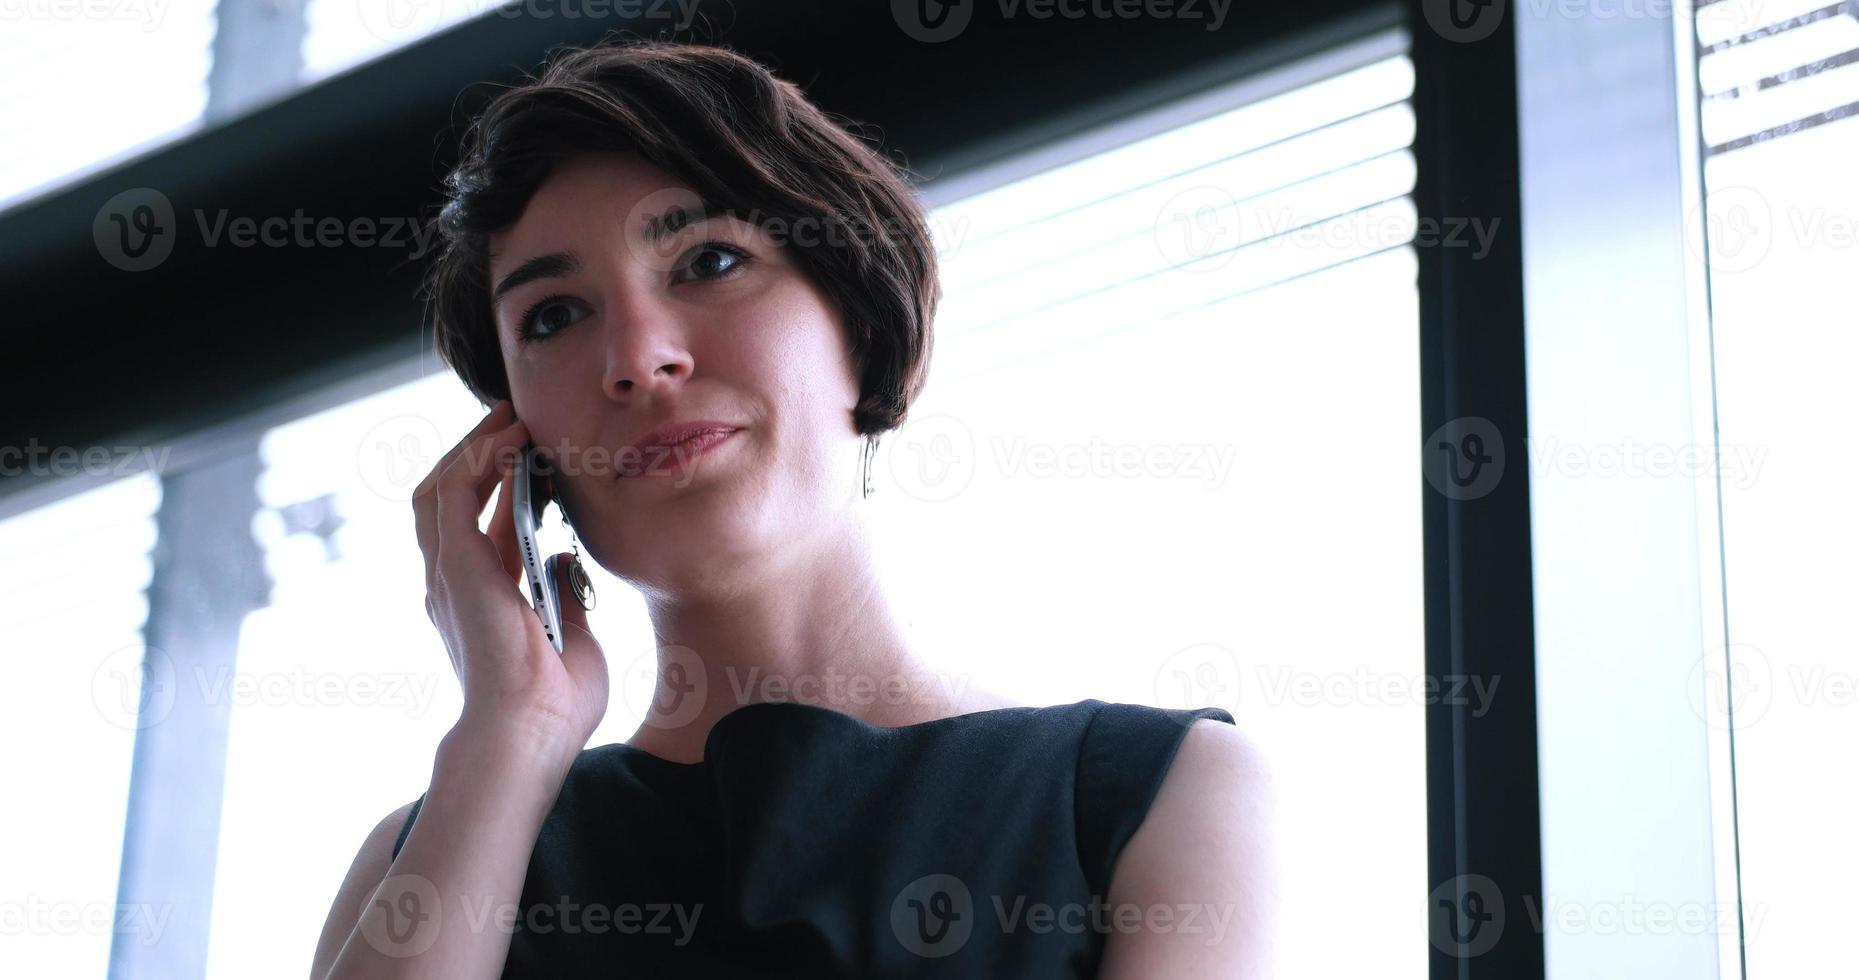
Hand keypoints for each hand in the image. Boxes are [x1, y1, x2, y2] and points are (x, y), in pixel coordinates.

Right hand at [411, 399, 609, 765]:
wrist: (529, 736)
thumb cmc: (555, 707)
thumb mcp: (572, 637)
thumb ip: (564, 596)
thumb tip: (565, 558)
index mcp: (480, 601)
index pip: (480, 527)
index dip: (503, 487)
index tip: (538, 457)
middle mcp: (454, 585)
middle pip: (451, 499)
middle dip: (480, 455)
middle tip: (520, 423)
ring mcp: (448, 575)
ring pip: (441, 487)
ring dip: (476, 447)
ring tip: (514, 419)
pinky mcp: (455, 566)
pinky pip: (456, 492)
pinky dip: (479, 458)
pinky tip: (513, 440)